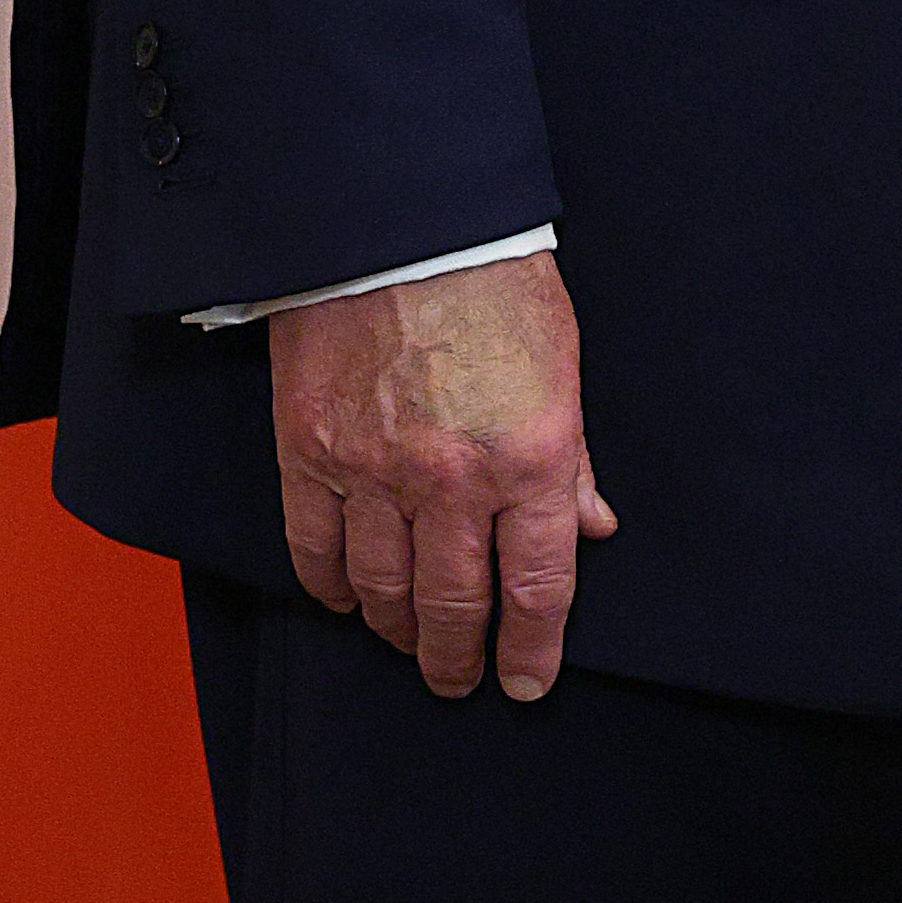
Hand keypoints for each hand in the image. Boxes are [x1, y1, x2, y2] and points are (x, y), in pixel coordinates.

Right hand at [270, 249, 616, 700]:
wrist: (402, 219)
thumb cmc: (494, 280)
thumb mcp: (562, 362)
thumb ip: (574, 457)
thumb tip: (591, 528)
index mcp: (531, 454)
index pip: (535, 587)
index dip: (531, 650)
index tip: (525, 682)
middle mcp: (453, 477)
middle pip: (454, 606)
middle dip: (459, 658)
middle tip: (460, 680)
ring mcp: (374, 470)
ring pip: (382, 591)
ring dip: (397, 632)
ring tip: (409, 644)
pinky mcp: (311, 453)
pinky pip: (315, 551)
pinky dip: (331, 589)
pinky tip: (347, 599)